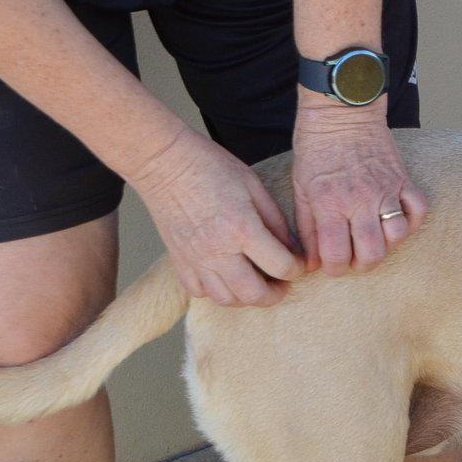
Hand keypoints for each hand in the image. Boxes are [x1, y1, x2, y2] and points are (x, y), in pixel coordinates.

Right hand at [130, 128, 303, 306]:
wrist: (163, 161)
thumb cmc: (210, 166)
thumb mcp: (255, 187)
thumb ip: (276, 222)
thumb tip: (293, 250)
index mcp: (242, 229)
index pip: (281, 267)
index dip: (297, 269)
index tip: (299, 264)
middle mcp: (218, 250)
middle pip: (254, 295)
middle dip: (276, 294)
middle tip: (281, 283)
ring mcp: (195, 258)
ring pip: (226, 299)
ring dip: (246, 296)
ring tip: (255, 282)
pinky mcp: (178, 260)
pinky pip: (199, 291)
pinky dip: (216, 291)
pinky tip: (225, 277)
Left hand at [291, 97, 426, 275]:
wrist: (341, 110)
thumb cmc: (316, 147)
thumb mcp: (301, 187)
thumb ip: (306, 227)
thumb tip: (310, 261)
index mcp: (329, 202)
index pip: (336, 254)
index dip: (334, 269)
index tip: (332, 265)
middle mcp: (359, 200)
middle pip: (371, 253)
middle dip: (362, 265)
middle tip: (354, 258)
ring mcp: (385, 190)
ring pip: (397, 236)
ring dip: (386, 245)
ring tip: (374, 239)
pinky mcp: (403, 179)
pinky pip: (418, 211)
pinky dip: (411, 222)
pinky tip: (396, 220)